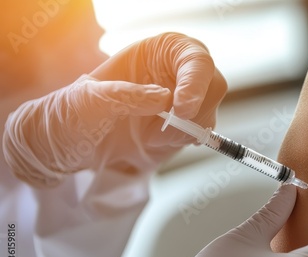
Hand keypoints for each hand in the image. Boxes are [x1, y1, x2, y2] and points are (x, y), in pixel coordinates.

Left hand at [3, 33, 226, 186]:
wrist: (78, 141)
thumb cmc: (80, 111)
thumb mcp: (90, 98)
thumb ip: (124, 94)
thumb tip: (164, 99)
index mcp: (163, 50)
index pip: (195, 60)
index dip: (194, 84)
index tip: (180, 110)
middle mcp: (181, 71)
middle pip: (214, 85)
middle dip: (193, 111)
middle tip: (164, 127)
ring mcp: (187, 99)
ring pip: (209, 112)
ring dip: (184, 130)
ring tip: (150, 134)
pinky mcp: (187, 123)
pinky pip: (201, 132)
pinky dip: (184, 139)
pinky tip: (159, 139)